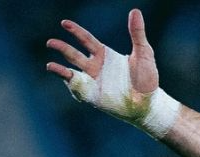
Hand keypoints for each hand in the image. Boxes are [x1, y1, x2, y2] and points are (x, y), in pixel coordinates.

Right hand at [45, 9, 159, 122]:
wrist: (150, 102)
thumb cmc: (147, 78)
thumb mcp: (143, 53)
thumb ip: (137, 33)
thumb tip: (135, 11)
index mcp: (104, 54)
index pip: (85, 39)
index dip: (75, 31)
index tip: (64, 23)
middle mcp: (95, 66)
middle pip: (73, 54)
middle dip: (62, 48)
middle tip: (51, 42)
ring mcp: (92, 81)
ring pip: (71, 72)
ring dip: (59, 70)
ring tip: (49, 66)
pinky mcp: (93, 95)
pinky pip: (78, 89)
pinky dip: (70, 85)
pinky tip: (66, 81)